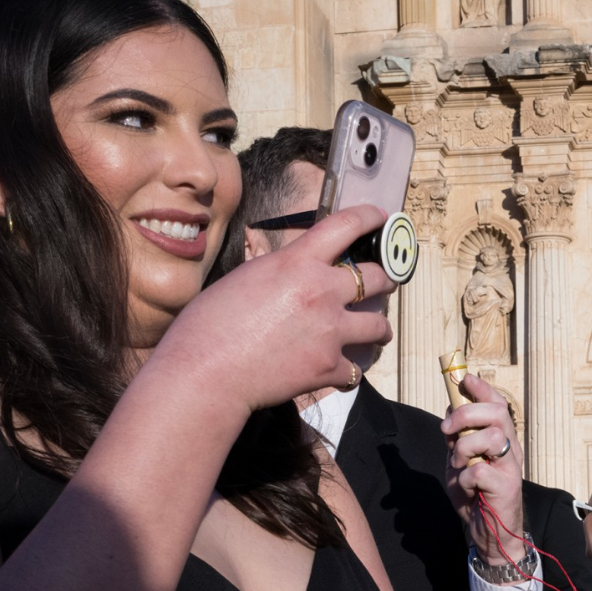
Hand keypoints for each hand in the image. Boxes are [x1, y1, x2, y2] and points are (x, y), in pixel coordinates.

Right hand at [152, 205, 395, 413]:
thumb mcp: (247, 276)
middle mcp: (322, 292)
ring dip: (379, 328)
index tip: (381, 217)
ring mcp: (330, 331)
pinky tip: (346, 371)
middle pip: (377, 278)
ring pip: (379, 326)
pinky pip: (358, 369)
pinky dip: (352, 370)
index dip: (370, 217)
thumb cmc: (210, 323)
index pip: (346, 226)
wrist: (206, 370)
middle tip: (385, 283)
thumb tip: (297, 272)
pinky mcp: (329, 367)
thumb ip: (282, 271)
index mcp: (298, 263)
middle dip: (385, 279)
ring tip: (377, 332)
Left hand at [444, 372, 526, 562]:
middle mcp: (510, 448)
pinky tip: (468, 489)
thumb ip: (457, 438)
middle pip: (497, 412)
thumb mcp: (459, 461)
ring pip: (490, 436)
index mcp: (501, 439)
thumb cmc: (476, 496)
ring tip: (459, 465)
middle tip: (447, 430)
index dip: (482, 388)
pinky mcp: (506, 486)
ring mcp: (511, 467)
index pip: (497, 404)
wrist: (489, 533)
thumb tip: (450, 410)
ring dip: (464, 448)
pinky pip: (479, 471)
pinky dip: (465, 479)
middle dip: (465, 413)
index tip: (464, 379)